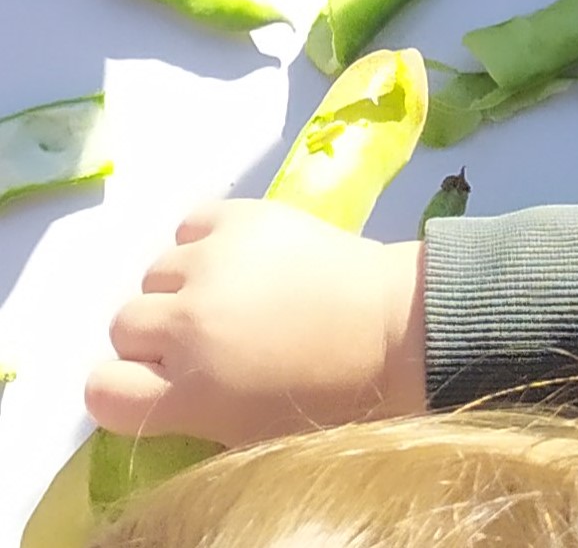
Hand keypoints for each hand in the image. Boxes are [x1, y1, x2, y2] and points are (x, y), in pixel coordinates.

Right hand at [84, 201, 426, 446]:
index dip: (130, 384)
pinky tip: (241, 255)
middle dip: (160, 335)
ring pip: (154, 273)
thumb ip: (191, 410)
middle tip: (210, 335)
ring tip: (234, 292)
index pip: (102, 389)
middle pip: (124, 325)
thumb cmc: (338, 392)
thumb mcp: (251, 430)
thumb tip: (160, 385)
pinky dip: (206, 239)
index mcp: (186, 394)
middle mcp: (186, 325)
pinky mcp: (240, 218)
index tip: (161, 379)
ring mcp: (210, 266)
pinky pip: (189, 224)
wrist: (404, 327)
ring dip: (184, 285)